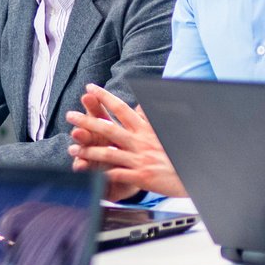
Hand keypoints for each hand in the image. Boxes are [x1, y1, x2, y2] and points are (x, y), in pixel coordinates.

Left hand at [66, 84, 184, 197]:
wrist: (195, 174)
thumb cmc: (178, 154)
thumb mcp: (164, 131)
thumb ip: (149, 119)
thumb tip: (140, 105)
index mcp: (146, 129)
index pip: (122, 108)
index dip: (104, 97)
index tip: (90, 88)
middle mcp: (141, 142)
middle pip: (109, 128)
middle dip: (86, 121)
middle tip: (70, 115)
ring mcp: (140, 159)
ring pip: (108, 152)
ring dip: (88, 150)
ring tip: (72, 148)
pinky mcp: (141, 177)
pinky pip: (116, 174)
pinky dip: (100, 174)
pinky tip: (88, 173)